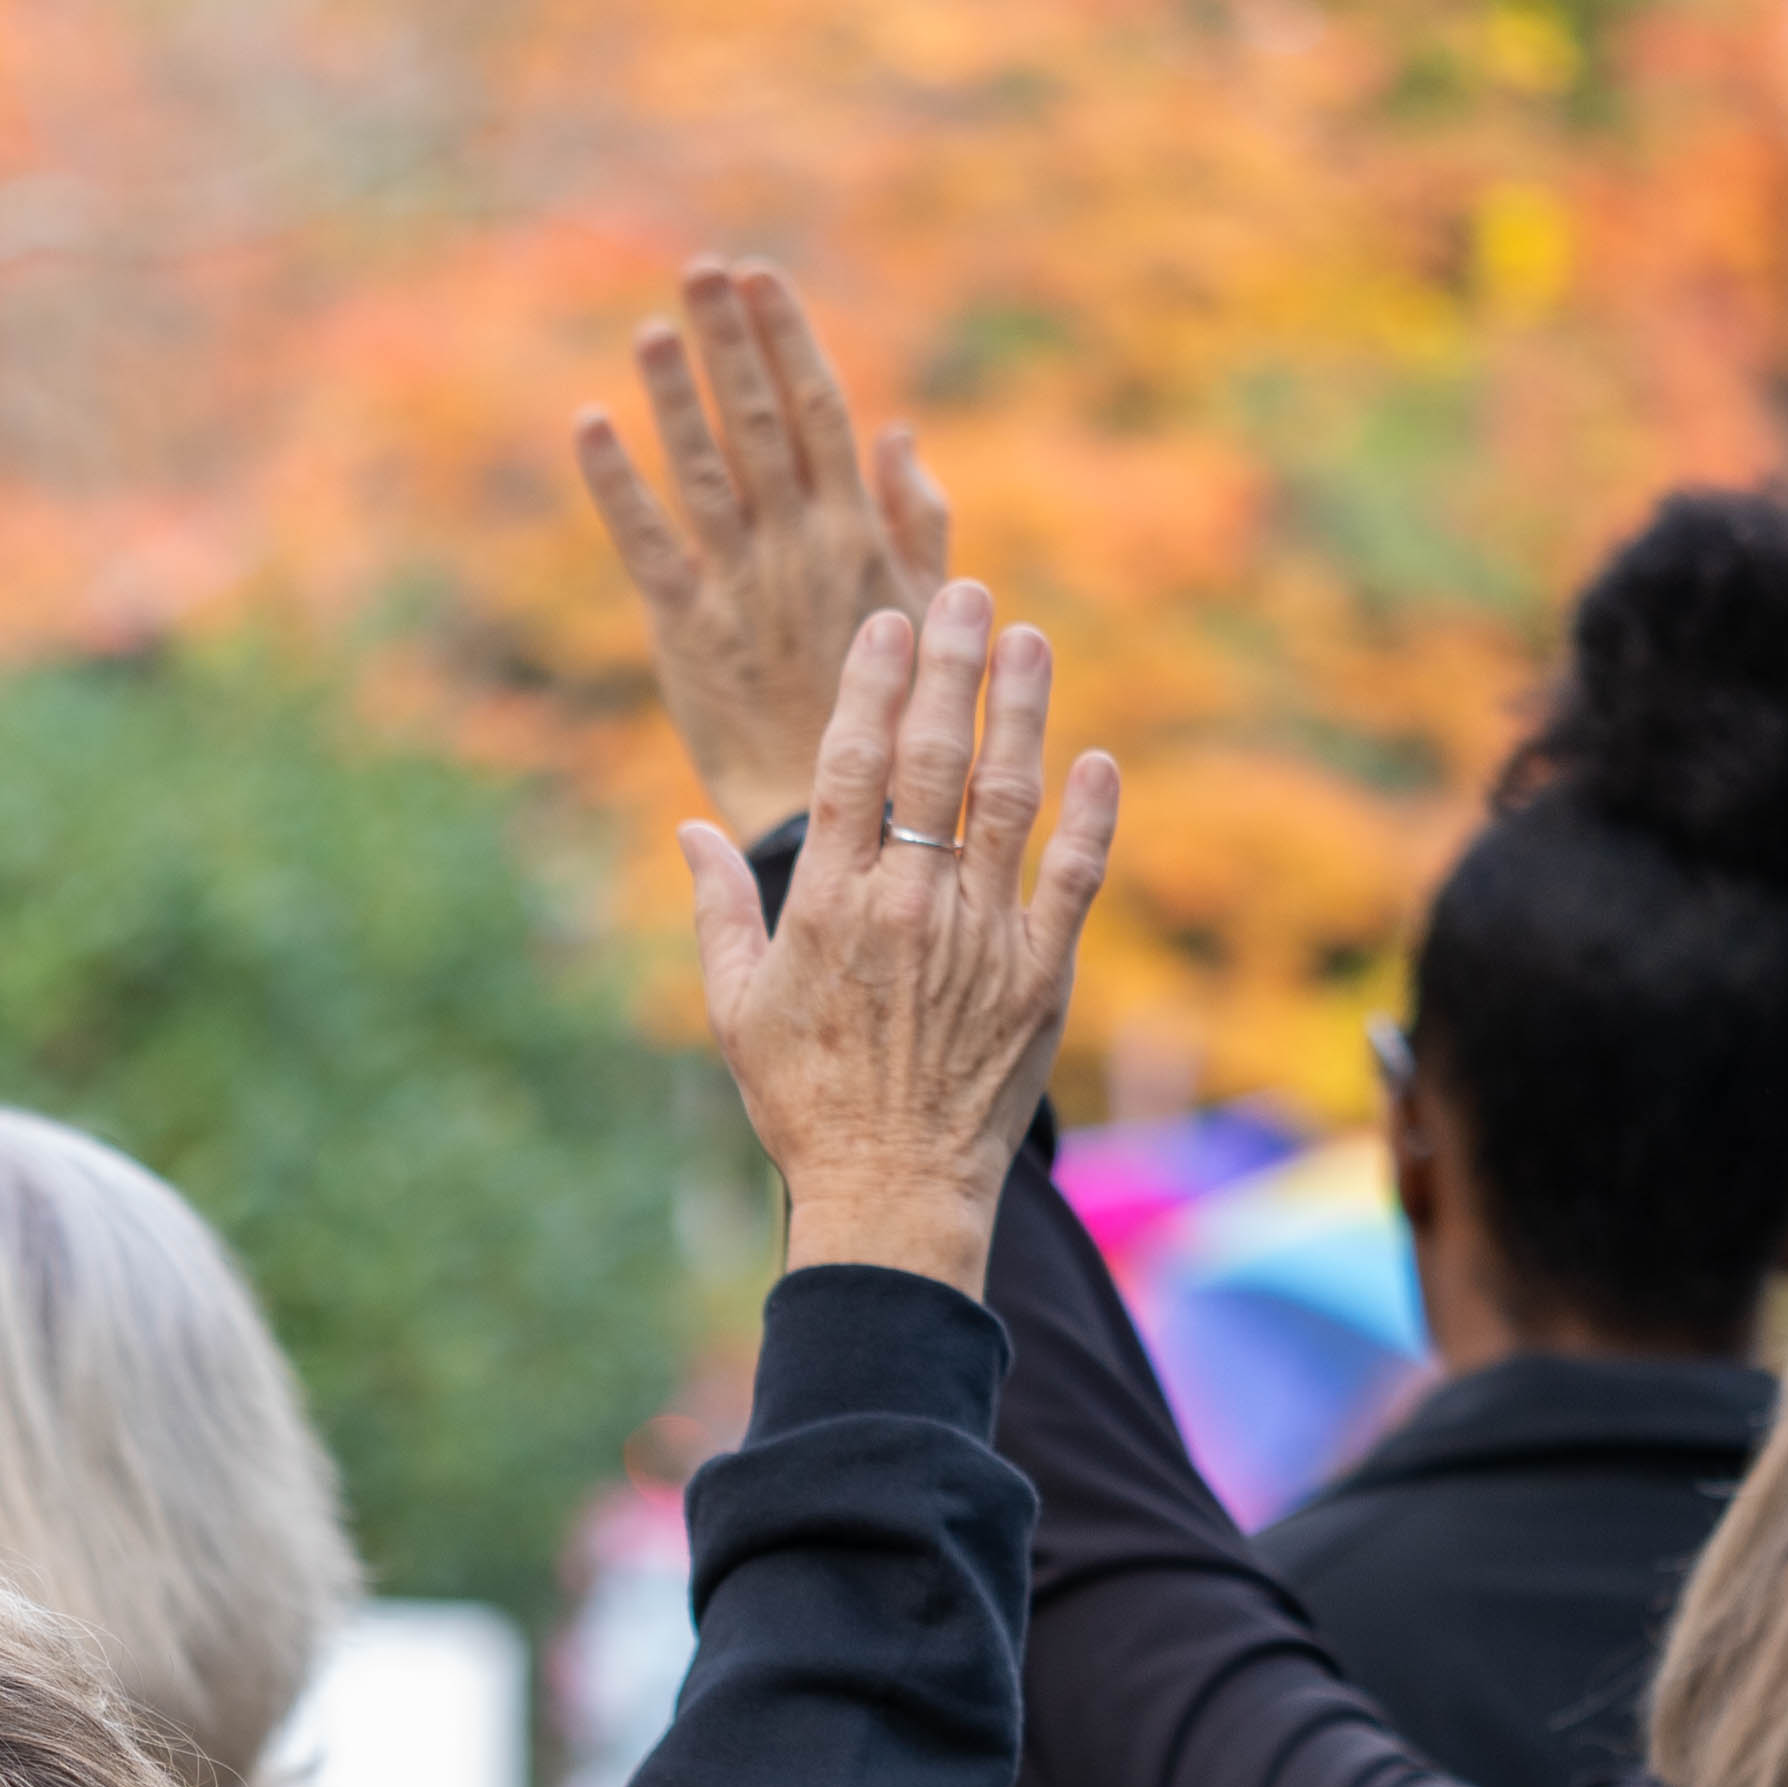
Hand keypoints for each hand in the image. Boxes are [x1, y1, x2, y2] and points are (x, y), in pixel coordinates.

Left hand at [575, 262, 950, 842]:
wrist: (835, 813)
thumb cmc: (889, 713)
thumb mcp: (924, 608)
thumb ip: (914, 516)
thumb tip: (898, 431)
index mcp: (855, 532)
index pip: (822, 410)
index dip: (787, 337)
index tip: (760, 276)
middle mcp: (799, 544)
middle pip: (762, 420)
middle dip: (730, 341)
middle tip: (699, 268)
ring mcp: (741, 584)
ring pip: (705, 467)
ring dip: (676, 393)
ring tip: (650, 327)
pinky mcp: (686, 629)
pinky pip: (647, 542)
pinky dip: (616, 482)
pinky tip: (588, 424)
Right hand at [683, 585, 1115, 1295]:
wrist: (892, 1194)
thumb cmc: (805, 1104)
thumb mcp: (736, 1010)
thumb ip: (718, 912)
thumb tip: (689, 830)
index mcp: (831, 906)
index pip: (854, 763)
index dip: (874, 682)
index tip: (889, 623)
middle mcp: (910, 905)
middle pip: (936, 757)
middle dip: (954, 664)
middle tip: (969, 593)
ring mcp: (984, 936)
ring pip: (1011, 796)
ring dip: (1023, 710)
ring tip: (1030, 640)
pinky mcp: (1043, 974)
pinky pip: (1076, 876)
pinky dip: (1093, 815)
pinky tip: (1098, 760)